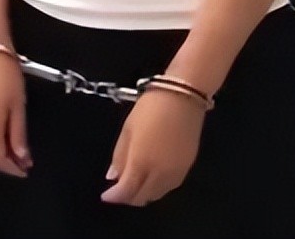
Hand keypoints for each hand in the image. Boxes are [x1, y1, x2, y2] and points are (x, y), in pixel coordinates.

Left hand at [102, 88, 205, 206]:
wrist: (183, 96)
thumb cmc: (150, 107)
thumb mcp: (128, 127)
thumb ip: (119, 155)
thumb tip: (113, 177)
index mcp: (141, 163)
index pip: (126, 191)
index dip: (114, 196)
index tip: (106, 195)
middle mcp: (159, 174)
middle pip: (142, 197)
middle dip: (128, 197)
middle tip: (119, 188)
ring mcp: (175, 173)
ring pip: (156, 195)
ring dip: (144, 193)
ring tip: (135, 183)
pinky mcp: (187, 167)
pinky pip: (169, 187)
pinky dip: (158, 188)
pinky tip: (152, 178)